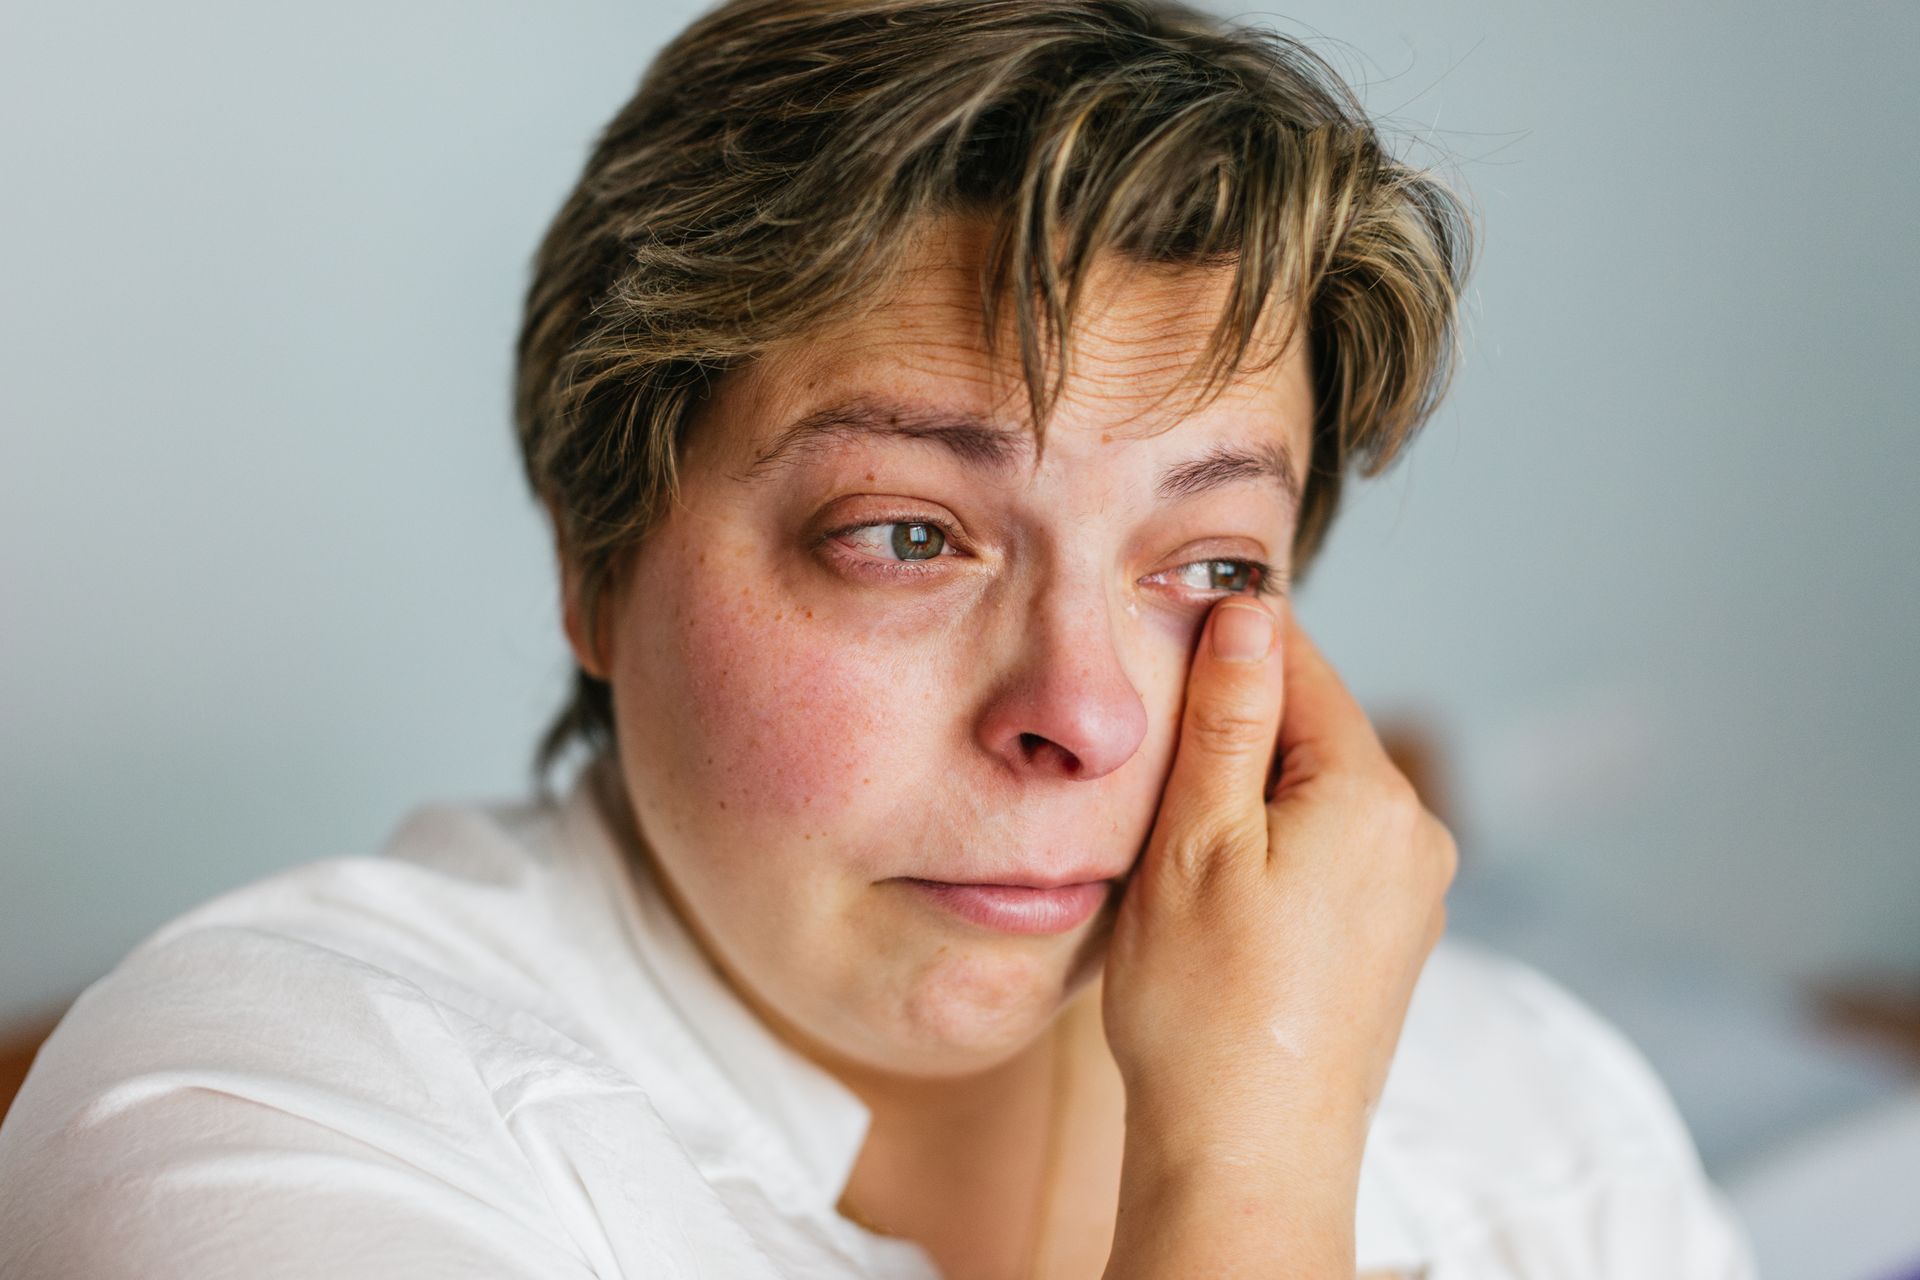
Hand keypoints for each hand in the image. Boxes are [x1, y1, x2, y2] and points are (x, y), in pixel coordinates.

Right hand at [1101, 594, 1456, 1184]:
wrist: (1248, 1157)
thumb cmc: (1205, 1007)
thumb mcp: (1196, 841)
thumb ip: (1229, 717)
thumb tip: (1252, 611)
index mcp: (1372, 795)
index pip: (1302, 666)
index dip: (1227, 647)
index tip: (1163, 638)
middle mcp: (1416, 834)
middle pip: (1316, 731)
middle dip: (1238, 730)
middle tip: (1153, 766)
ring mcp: (1412, 893)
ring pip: (1321, 793)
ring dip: (1255, 793)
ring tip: (1181, 842)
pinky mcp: (1393, 939)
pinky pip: (1333, 852)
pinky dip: (1277, 849)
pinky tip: (1223, 896)